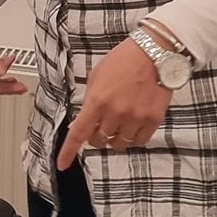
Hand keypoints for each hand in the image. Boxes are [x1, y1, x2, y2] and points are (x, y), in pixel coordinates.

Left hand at [56, 38, 172, 170]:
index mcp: (97, 100)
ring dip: (115, 137)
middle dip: (96, 136)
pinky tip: (133, 124)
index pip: (78, 132)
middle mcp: (115, 112)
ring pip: (119, 144)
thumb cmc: (124, 60)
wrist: (154, 53)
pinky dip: (133, 137)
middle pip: (99, 140)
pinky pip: (139, 141)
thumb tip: (81, 122)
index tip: (62, 164)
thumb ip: (89, 101)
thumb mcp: (96, 77)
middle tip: (101, 125)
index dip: (68, 151)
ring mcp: (135, 118)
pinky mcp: (152, 120)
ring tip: (120, 121)